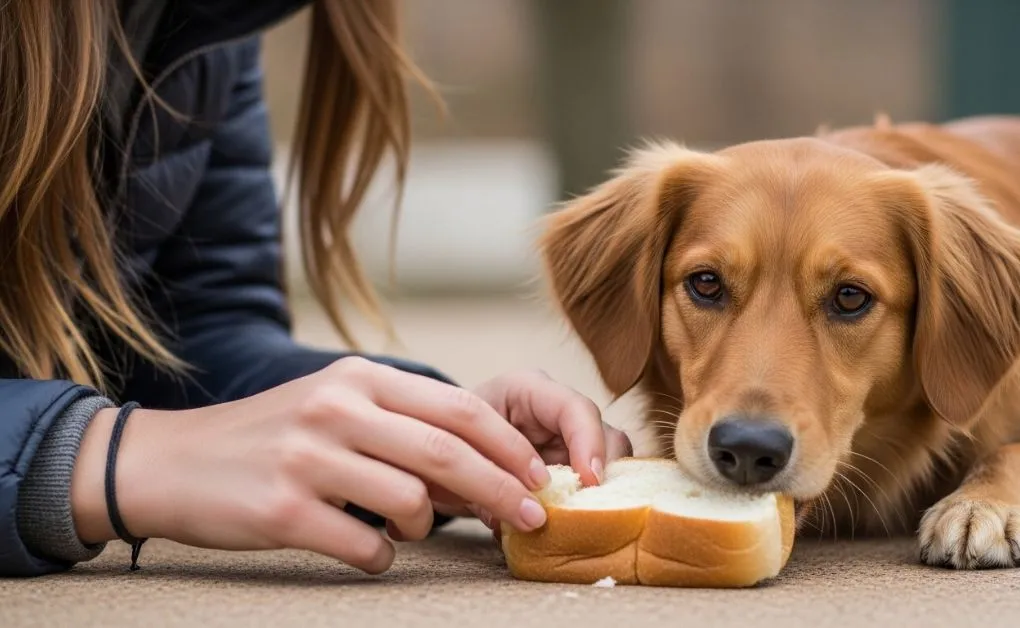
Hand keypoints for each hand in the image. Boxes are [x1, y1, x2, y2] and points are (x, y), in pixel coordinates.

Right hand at [70, 357, 561, 573]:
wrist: (173, 461)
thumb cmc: (271, 434)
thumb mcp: (334, 403)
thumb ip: (400, 422)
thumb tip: (479, 465)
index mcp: (359, 378)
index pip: (458, 408)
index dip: (508, 447)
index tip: (537, 477)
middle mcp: (337, 409)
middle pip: (448, 453)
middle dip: (501, 490)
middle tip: (530, 517)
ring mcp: (309, 458)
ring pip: (412, 501)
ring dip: (424, 525)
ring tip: (403, 526)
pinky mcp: (283, 511)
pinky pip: (365, 546)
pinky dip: (380, 555)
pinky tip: (366, 547)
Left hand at [437, 370, 631, 534]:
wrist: (443, 444)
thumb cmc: (450, 438)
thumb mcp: (459, 451)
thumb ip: (487, 475)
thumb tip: (517, 516)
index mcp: (526, 390)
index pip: (573, 407)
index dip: (589, 442)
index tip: (590, 480)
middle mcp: (556, 409)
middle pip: (606, 434)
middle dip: (604, 474)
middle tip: (589, 510)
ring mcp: (570, 438)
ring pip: (611, 462)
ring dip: (600, 494)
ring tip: (577, 521)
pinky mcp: (573, 466)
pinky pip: (597, 486)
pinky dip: (587, 507)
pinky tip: (568, 526)